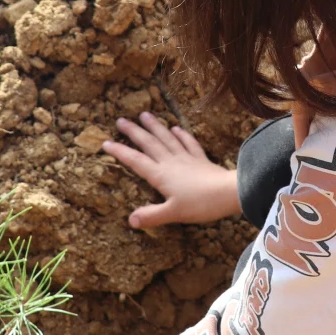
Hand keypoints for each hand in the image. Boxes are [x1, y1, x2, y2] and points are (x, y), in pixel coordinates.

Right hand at [101, 112, 240, 228]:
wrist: (229, 193)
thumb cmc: (200, 204)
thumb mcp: (173, 213)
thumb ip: (152, 216)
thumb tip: (131, 220)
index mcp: (161, 175)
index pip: (136, 161)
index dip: (120, 152)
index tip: (106, 142)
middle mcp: (171, 162)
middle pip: (149, 144)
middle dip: (134, 132)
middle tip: (120, 120)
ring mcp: (186, 158)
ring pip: (167, 139)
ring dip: (155, 127)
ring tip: (144, 115)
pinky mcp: (201, 159)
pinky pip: (189, 143)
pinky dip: (182, 135)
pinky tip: (176, 128)